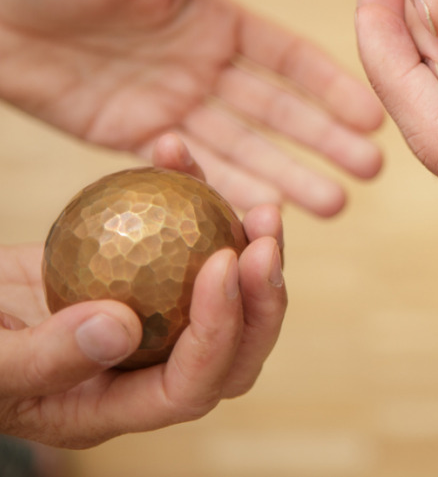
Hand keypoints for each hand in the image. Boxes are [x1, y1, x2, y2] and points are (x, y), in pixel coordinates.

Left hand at [0, 0, 383, 215]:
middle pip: (279, 112)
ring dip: (289, 177)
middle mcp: (208, 68)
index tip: (373, 116)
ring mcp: (177, 108)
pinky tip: (264, 213)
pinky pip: (194, 171)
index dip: (331, 88)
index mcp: (218, 19)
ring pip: (246, 149)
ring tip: (335, 207)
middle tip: (371, 173)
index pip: (288, 60)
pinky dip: (230, 190)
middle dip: (325, 142)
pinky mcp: (141, 142)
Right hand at [0, 135, 285, 448]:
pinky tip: (178, 155)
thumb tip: (124, 329)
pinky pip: (183, 242)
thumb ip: (46, 356)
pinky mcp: (144, 275)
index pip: (191, 385)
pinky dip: (189, 197)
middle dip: (262, 299)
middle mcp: (146, 370)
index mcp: (116, 405)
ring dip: (251, 251)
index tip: (222, 265)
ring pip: (227, 297)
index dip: (220, 332)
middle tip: (266, 238)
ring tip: (264, 208)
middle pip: (232, 350)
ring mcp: (153, 323)